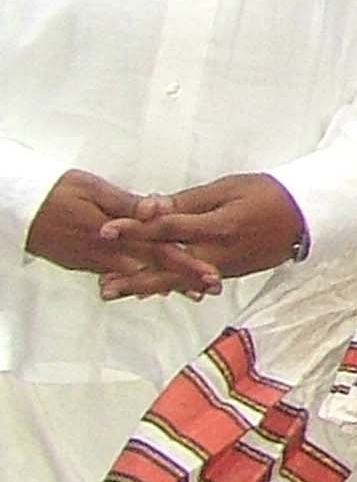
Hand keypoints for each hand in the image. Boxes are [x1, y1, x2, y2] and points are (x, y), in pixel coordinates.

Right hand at [22, 170, 208, 297]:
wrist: (18, 210)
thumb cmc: (56, 192)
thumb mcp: (94, 190)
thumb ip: (128, 203)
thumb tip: (158, 209)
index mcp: (114, 235)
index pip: (158, 250)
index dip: (187, 263)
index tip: (212, 272)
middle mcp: (107, 254)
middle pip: (152, 268)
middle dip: (183, 279)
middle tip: (212, 288)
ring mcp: (95, 262)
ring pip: (137, 276)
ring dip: (164, 283)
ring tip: (192, 292)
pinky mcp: (85, 263)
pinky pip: (118, 275)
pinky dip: (138, 281)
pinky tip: (153, 286)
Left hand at [123, 173, 307, 296]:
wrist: (309, 217)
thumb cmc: (269, 194)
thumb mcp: (230, 187)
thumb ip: (189, 200)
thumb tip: (153, 207)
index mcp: (218, 226)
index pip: (167, 229)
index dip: (134, 229)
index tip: (106, 229)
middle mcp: (218, 253)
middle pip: (168, 267)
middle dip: (133, 276)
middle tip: (102, 284)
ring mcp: (224, 267)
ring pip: (178, 281)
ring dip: (145, 287)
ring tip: (116, 292)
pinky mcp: (229, 273)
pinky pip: (194, 282)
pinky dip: (170, 286)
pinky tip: (151, 289)